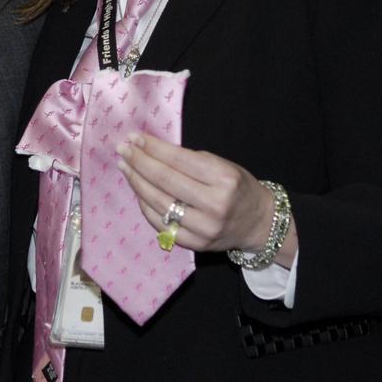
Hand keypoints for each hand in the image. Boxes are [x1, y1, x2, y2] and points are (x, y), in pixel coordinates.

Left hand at [115, 132, 297, 265]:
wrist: (258, 223)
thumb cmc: (238, 188)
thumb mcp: (224, 166)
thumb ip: (190, 160)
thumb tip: (151, 150)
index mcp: (224, 179)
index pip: (179, 160)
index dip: (153, 148)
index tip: (134, 137)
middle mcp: (214, 205)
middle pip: (165, 181)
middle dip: (139, 162)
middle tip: (122, 149)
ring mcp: (203, 228)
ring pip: (159, 203)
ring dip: (137, 182)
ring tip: (125, 167)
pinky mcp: (194, 244)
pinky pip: (161, 224)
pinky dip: (146, 206)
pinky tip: (138, 191)